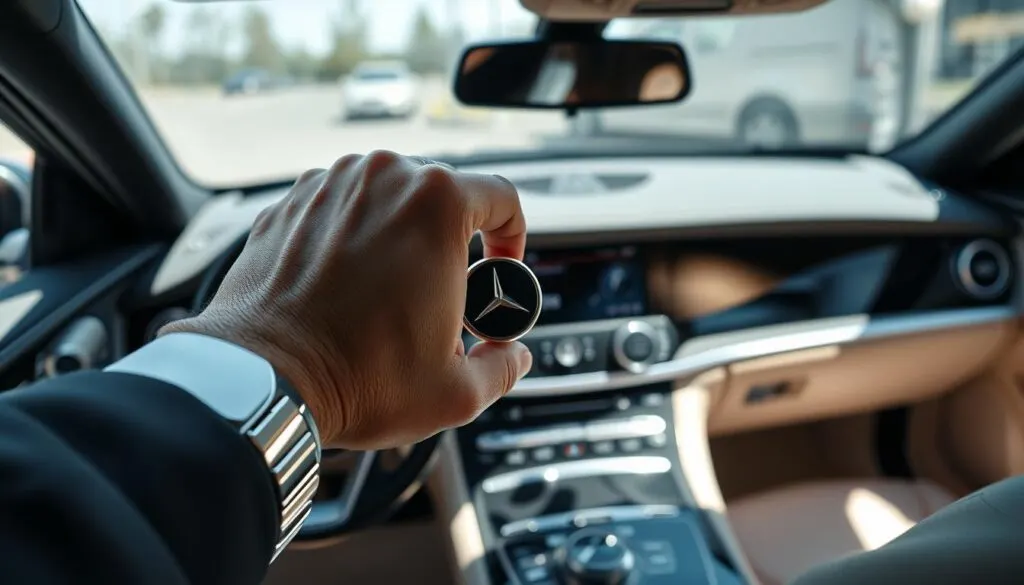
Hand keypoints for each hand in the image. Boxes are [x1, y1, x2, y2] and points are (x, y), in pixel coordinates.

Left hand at [161, 151, 532, 448]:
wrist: (262, 379)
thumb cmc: (355, 379)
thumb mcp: (456, 391)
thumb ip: (503, 367)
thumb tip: (511, 357)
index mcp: (436, 204)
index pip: (502, 197)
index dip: (513, 239)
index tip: (500, 271)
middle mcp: (383, 177)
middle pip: (443, 196)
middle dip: (455, 242)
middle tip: (447, 295)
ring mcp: (329, 185)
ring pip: (388, 199)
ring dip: (402, 237)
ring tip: (393, 295)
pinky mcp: (290, 205)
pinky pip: (341, 210)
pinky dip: (354, 239)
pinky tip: (349, 289)